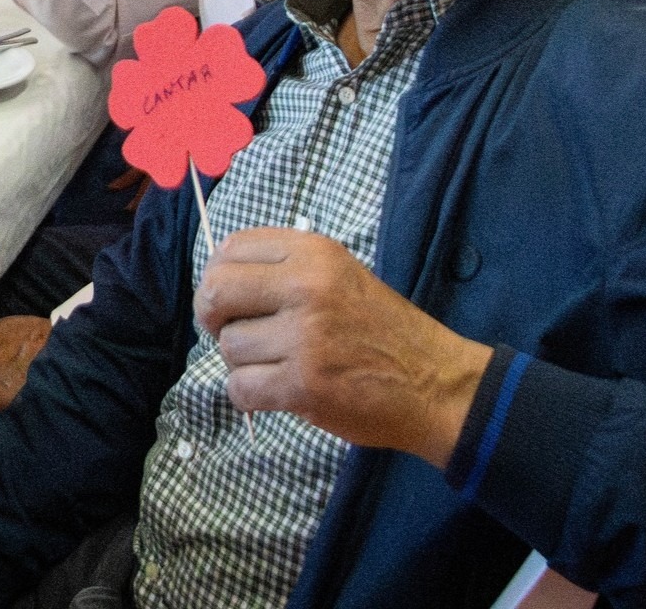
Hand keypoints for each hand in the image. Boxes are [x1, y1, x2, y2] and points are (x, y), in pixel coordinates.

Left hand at [196, 229, 493, 468]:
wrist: (434, 384)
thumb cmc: (380, 329)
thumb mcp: (338, 274)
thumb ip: (282, 270)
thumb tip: (215, 282)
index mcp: (313, 253)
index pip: (230, 248)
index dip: (218, 275)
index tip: (230, 298)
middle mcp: (306, 287)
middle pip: (215, 291)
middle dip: (211, 316)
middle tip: (230, 332)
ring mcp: (304, 337)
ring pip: (228, 346)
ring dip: (242, 362)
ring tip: (276, 364)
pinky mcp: (304, 385)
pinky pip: (239, 388)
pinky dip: (249, 396)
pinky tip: (275, 392)